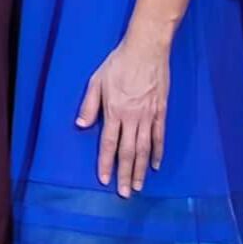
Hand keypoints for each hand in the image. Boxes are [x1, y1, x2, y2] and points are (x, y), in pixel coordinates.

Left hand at [76, 30, 170, 194]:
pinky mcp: (161, 111)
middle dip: (126, 174)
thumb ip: (89, 105)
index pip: (109, 143)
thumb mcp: (96, 81)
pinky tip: (155, 165)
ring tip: (139, 186)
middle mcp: (132, 117)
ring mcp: (148, 115)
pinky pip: (159, 136)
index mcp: (114, 111)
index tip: (105, 180)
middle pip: (128, 151)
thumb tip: (81, 125)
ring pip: (144, 148)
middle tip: (125, 194)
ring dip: (141, 169)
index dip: (106, 163)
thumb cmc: (118, 63)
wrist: (146, 49)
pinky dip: (157, 152)